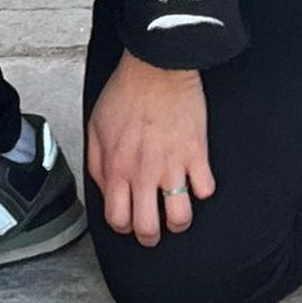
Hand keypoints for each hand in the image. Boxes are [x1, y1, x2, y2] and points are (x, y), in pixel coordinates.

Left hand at [87, 51, 215, 245]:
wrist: (156, 66)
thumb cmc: (125, 92)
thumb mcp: (95, 126)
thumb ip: (97, 163)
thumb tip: (105, 190)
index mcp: (117, 167)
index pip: (118, 220)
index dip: (123, 226)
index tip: (129, 220)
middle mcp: (144, 173)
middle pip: (148, 229)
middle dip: (150, 236)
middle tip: (154, 228)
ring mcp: (172, 166)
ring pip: (180, 219)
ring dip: (178, 221)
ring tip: (176, 212)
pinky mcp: (197, 155)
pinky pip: (205, 191)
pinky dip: (202, 190)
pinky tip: (195, 181)